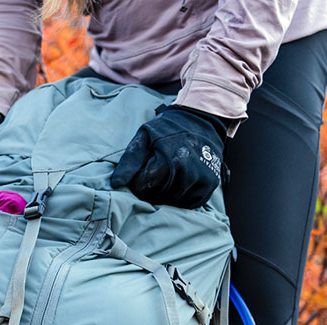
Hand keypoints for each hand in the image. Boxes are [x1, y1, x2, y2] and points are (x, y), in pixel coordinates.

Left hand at [111, 105, 229, 208]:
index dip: (137, 182)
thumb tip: (116, 184)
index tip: (142, 171)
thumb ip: (129, 161)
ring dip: (166, 194)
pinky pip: (190, 203)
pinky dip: (181, 197)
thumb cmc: (168, 128)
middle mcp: (186, 172)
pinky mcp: (209, 185)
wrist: (201, 119)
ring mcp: (200, 179)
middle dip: (151, 188)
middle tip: (155, 173)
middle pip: (158, 196)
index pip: (142, 187)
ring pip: (173, 201)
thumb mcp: (144, 137)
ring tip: (167, 176)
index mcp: (168, 160)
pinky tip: (179, 183)